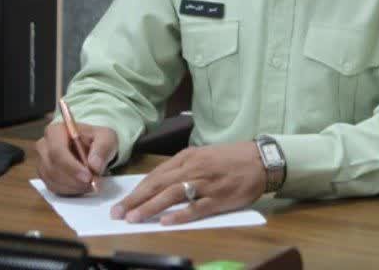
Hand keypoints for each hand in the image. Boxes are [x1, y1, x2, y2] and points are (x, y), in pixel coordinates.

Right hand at [35, 121, 117, 195]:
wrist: (92, 147)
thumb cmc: (97, 139)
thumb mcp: (106, 137)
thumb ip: (102, 148)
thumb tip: (95, 166)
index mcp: (55, 131)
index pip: (57, 150)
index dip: (71, 166)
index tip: (88, 177)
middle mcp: (43, 146)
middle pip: (52, 168)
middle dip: (74, 180)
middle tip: (93, 184)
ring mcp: (41, 162)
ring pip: (52, 180)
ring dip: (73, 187)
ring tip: (91, 185)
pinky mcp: (44, 176)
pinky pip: (53, 188)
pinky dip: (69, 191)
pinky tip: (82, 187)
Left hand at [112, 142, 266, 224]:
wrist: (260, 160)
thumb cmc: (231, 158)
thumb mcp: (203, 155)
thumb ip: (182, 168)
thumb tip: (158, 183)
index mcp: (187, 157)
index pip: (155, 175)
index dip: (136, 190)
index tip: (121, 203)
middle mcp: (193, 168)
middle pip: (158, 185)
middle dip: (136, 200)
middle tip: (118, 214)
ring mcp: (206, 183)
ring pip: (172, 195)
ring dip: (151, 207)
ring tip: (134, 219)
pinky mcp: (218, 198)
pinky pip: (196, 207)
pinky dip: (180, 215)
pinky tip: (166, 222)